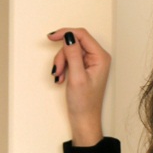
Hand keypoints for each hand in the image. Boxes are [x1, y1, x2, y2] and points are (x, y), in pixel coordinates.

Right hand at [48, 27, 110, 145]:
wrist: (84, 119)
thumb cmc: (84, 103)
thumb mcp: (76, 77)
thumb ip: (73, 54)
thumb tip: (69, 35)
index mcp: (101, 57)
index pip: (82, 35)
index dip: (65, 33)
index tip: (51, 37)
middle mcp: (98, 57)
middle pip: (74, 43)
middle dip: (62, 55)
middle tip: (57, 70)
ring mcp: (91, 62)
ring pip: (69, 51)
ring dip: (61, 63)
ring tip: (59, 77)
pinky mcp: (84, 67)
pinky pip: (70, 59)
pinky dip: (63, 67)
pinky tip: (61, 78)